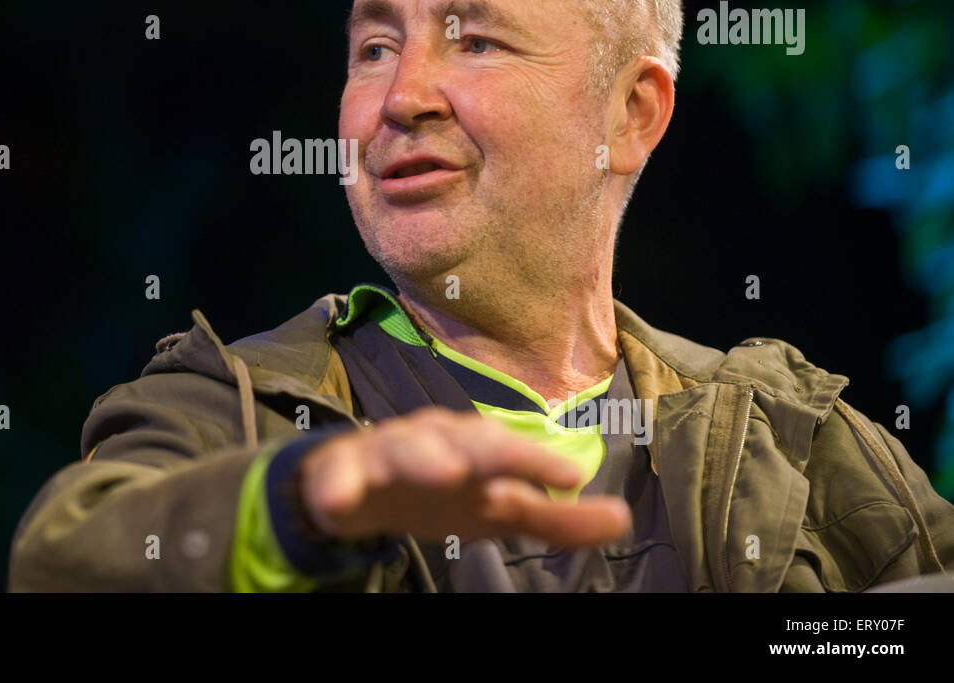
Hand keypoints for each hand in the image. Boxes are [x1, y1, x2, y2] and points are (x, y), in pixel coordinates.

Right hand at [299, 406, 631, 545]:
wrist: (363, 488)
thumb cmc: (444, 493)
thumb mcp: (501, 509)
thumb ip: (557, 518)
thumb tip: (622, 518)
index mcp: (472, 447)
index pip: (507, 449)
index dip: (534, 460)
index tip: (569, 474)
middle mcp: (431, 440)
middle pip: (453, 439)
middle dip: (473, 448)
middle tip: (489, 464)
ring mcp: (384, 455)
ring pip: (399, 449)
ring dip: (419, 457)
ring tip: (442, 472)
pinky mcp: (341, 475)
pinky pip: (337, 478)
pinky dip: (338, 484)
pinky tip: (340, 500)